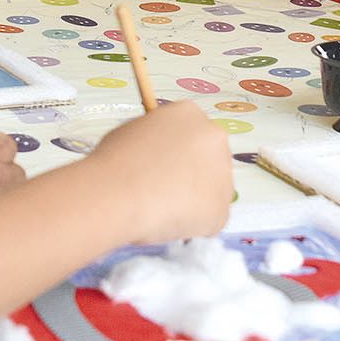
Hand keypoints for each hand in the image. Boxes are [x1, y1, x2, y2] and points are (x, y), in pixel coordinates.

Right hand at [87, 101, 231, 242]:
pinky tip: (166, 224)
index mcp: (190, 114)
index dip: (175, 154)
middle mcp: (215, 139)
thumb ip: (155, 139)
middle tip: (161, 190)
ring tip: (159, 209)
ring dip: (191, 202)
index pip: (191, 134)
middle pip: (208, 161)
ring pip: (211, 193)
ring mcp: (224, 176)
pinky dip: (189, 226)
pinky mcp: (222, 211)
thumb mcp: (132, 132)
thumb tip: (159, 155)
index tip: (159, 167)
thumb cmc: (115, 159)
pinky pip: (207, 221)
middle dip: (191, 176)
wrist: (117, 193)